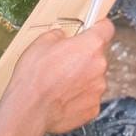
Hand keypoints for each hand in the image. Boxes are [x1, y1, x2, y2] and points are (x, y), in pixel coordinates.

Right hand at [4, 20, 114, 135]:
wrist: (29, 109)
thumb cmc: (34, 76)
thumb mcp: (42, 41)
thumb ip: (59, 35)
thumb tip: (61, 37)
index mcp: (90, 45)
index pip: (106, 28)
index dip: (98, 26)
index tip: (93, 27)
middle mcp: (99, 67)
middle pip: (98, 55)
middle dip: (84, 56)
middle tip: (65, 60)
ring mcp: (97, 90)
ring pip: (94, 77)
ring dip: (82, 77)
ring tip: (60, 81)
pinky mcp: (92, 109)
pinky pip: (89, 97)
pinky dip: (79, 96)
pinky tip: (62, 96)